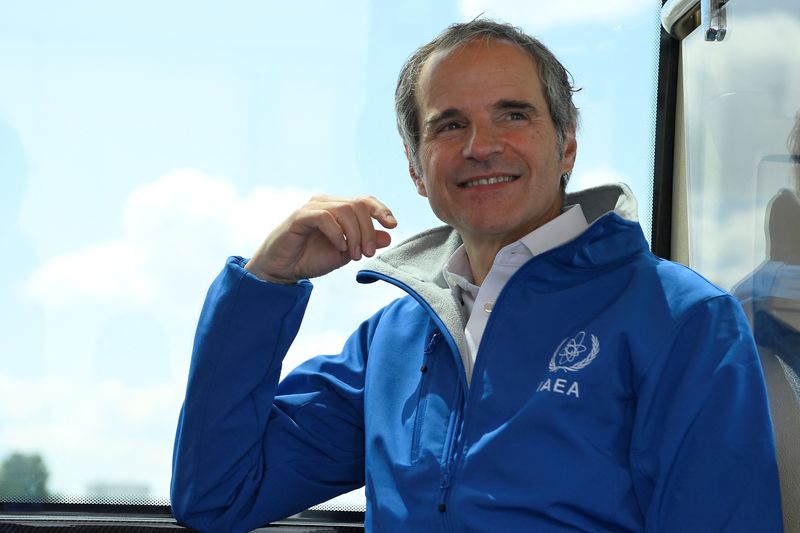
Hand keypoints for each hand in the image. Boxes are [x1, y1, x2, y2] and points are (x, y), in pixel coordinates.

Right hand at [245, 195, 396, 283]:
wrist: (282, 269)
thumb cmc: (310, 259)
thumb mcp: (345, 253)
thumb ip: (365, 243)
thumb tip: (388, 236)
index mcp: (338, 208)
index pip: (365, 201)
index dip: (381, 210)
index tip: (392, 225)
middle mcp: (326, 203)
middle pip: (358, 205)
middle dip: (368, 231)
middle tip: (368, 253)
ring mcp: (312, 208)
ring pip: (345, 210)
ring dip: (355, 234)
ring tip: (355, 254)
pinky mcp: (300, 217)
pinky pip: (325, 217)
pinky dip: (338, 233)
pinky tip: (340, 247)